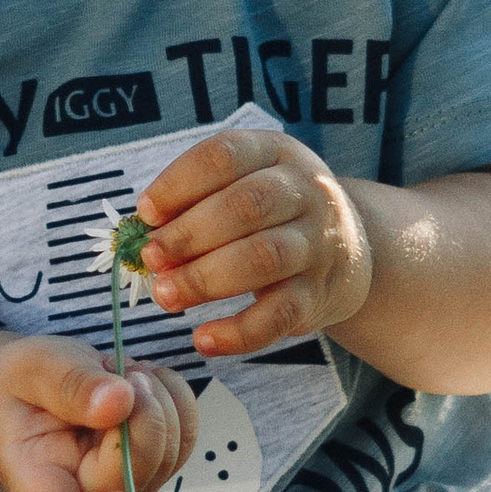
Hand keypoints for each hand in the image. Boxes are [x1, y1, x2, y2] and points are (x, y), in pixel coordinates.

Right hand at [0, 333, 199, 491]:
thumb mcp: (30, 370)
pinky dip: (173, 395)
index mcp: (38, 481)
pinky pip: (185, 433)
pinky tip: (140, 378)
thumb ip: (69, 386)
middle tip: (123, 371)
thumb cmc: (19, 384)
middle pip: (132, 478)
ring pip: (170, 455)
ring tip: (121, 371)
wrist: (30, 388)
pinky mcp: (153, 463)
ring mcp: (124, 483)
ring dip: (160, 400)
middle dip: (144, 418)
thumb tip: (119, 403)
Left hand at [136, 127, 372, 360]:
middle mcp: (306, 191)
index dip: (178, 184)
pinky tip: (203, 339)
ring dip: (205, 279)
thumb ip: (198, 202)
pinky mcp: (320, 293)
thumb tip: (143, 235)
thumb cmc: (274, 214)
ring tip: (166, 295)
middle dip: (188, 235)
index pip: (224, 156)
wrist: (347, 251)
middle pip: (245, 206)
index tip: (145, 213)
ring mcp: (318, 242)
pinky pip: (279, 315)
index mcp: (276, 152)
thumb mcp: (246, 185)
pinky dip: (238, 332)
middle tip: (151, 258)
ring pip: (263, 257)